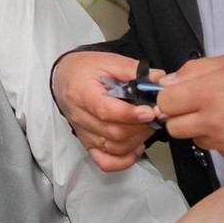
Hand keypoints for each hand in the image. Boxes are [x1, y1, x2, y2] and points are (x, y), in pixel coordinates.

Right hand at [51, 51, 160, 170]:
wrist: (64, 77)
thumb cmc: (85, 69)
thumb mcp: (108, 60)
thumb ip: (133, 70)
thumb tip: (158, 79)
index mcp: (82, 92)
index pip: (105, 111)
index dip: (130, 115)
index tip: (150, 111)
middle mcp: (80, 116)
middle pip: (113, 133)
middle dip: (140, 127)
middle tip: (154, 116)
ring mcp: (83, 133)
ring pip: (113, 148)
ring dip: (137, 141)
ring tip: (147, 127)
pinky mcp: (87, 143)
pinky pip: (104, 162)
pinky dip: (123, 161)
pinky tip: (136, 148)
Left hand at [158, 55, 223, 163]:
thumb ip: (190, 72)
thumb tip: (164, 85)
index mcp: (207, 92)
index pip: (165, 104)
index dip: (169, 100)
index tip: (178, 97)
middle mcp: (214, 120)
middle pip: (174, 128)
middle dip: (180, 118)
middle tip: (198, 108)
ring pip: (196, 140)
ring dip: (202, 130)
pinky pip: (217, 150)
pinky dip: (223, 141)